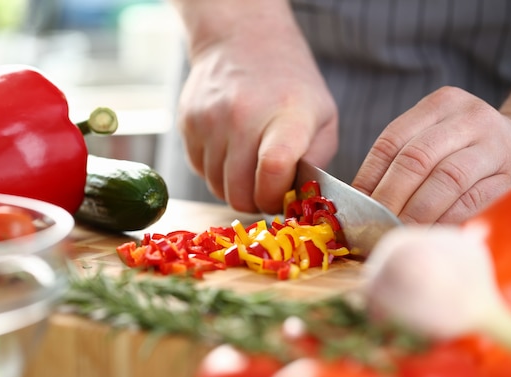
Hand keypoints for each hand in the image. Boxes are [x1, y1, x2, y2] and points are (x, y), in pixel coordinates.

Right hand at [177, 4, 337, 213]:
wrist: (241, 41)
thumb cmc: (289, 86)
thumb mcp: (323, 118)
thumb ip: (315, 163)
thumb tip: (296, 201)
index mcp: (286, 117)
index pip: (274, 171)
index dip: (276, 197)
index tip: (283, 195)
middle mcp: (242, 117)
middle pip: (240, 193)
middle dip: (256, 200)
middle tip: (267, 186)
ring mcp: (209, 121)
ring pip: (217, 188)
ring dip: (235, 187)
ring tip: (249, 163)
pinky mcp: (187, 124)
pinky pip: (199, 171)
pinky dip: (215, 171)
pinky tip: (230, 148)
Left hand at [353, 86, 510, 223]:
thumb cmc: (460, 145)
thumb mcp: (430, 136)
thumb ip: (399, 158)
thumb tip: (360, 199)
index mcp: (440, 104)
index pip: (392, 141)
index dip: (369, 177)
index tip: (356, 205)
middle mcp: (469, 119)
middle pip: (416, 159)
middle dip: (390, 198)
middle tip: (374, 224)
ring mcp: (494, 146)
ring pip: (446, 180)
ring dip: (417, 212)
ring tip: (398, 231)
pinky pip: (473, 201)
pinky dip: (446, 219)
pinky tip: (428, 231)